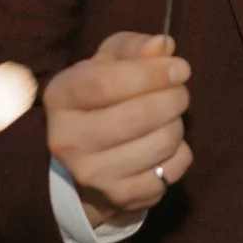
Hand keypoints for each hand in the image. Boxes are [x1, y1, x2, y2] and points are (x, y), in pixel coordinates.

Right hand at [42, 31, 192, 227]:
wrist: (87, 157)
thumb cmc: (102, 97)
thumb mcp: (109, 63)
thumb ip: (134, 48)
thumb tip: (163, 45)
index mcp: (61, 96)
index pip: (107, 82)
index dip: (152, 73)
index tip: (180, 68)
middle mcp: (67, 139)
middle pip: (140, 114)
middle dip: (174, 98)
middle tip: (179, 92)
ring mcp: (91, 173)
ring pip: (161, 142)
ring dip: (177, 125)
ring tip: (168, 118)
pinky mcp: (119, 197)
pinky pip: (171, 171)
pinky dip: (179, 154)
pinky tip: (164, 147)